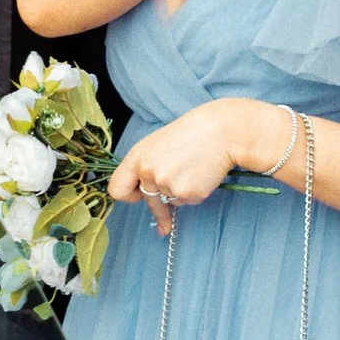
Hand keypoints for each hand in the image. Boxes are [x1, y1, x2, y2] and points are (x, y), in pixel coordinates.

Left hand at [109, 99, 283, 235]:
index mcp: (137, 156)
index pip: (116, 189)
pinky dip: (194, 192)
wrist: (223, 131)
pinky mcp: (187, 193)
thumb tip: (150, 199)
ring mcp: (167, 184)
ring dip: (181, 191)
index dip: (128, 194)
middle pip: (147, 201)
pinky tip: (202, 174)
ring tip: (193, 167)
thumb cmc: (192, 135)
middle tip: (169, 208)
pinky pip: (186, 202)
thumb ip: (148, 168)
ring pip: (170, 201)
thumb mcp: (159, 145)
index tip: (138, 195)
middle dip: (159, 208)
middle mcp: (148, 172)